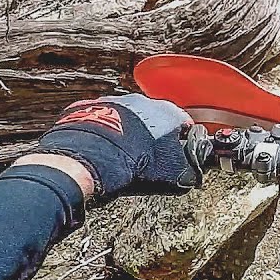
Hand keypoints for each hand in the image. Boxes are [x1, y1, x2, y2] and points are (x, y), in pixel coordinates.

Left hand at [24, 93, 198, 200]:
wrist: (95, 155)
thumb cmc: (136, 162)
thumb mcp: (170, 174)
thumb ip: (185, 172)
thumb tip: (189, 177)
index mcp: (169, 113)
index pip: (183, 123)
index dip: (183, 140)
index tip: (179, 152)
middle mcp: (144, 102)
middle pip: (154, 118)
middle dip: (152, 135)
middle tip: (147, 157)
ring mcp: (115, 103)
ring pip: (126, 117)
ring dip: (127, 133)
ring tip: (121, 156)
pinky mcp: (90, 108)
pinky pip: (100, 119)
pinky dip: (102, 133)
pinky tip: (101, 151)